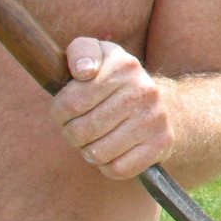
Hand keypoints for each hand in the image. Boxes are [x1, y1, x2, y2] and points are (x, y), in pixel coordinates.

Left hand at [52, 38, 173, 178]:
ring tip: (95, 139)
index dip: (59, 113)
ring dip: (89, 151)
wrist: (160, 103)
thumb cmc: (114, 81)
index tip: (66, 111)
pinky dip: (108, 166)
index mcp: (124, 66)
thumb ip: (81, 51)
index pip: (70, 104)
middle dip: (72, 133)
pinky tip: (112, 152)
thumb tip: (83, 71)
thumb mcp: (98, 54)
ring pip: (98, 153)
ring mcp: (154, 118)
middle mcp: (143, 90)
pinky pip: (119, 169)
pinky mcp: (162, 143)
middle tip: (79, 128)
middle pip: (81, 131)